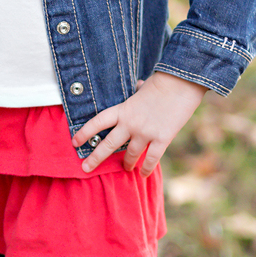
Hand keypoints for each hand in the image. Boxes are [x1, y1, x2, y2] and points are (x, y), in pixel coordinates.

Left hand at [72, 72, 207, 176]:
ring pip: (130, 155)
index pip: (98, 122)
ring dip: (127, 164)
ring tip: (126, 168)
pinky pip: (151, 160)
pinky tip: (142, 174)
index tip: (74, 142)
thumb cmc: (162, 82)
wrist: (181, 83)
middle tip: (85, 168)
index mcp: (123, 109)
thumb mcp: (142, 87)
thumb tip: (138, 86)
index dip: (84, 132)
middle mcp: (130, 124)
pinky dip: (146, 169)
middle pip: (108, 145)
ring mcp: (145, 133)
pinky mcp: (161, 139)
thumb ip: (136, 93)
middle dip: (95, 158)